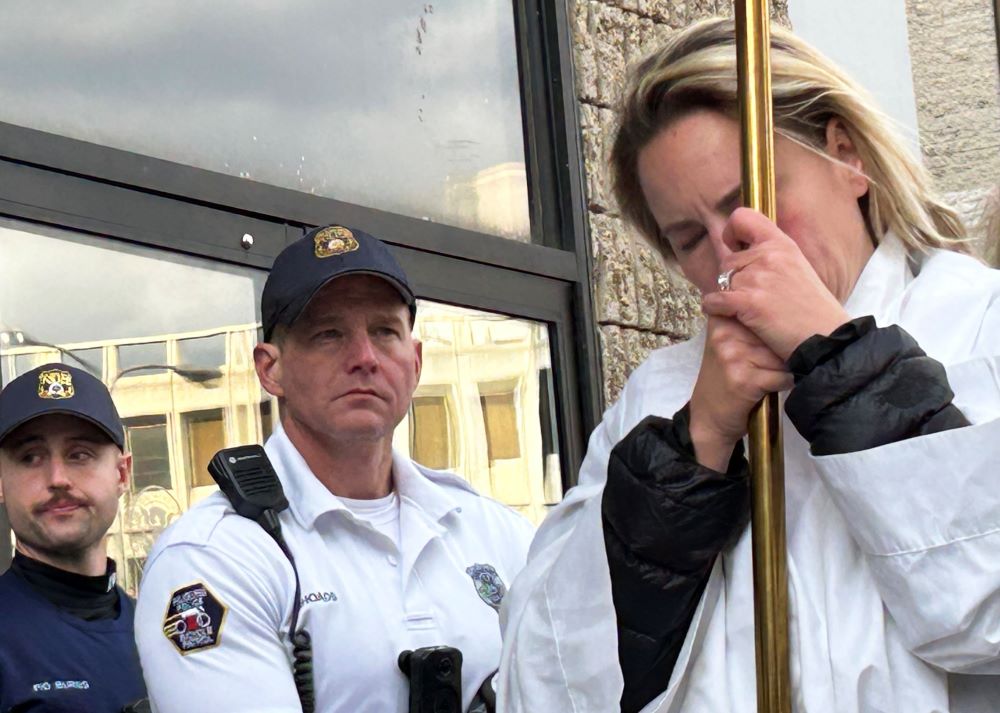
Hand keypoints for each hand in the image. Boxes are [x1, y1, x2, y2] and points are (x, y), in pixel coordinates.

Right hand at [689, 316, 792, 470]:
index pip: (759, 310)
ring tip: (767, 377)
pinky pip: (782, 376)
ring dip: (783, 368)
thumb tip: (781, 304)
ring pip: (781, 355)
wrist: (709, 419)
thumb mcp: (727, 345)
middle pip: (774, 333)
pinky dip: (783, 384)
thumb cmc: (724, 381)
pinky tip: (769, 388)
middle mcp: (725, 334)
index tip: (772, 336)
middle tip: (770, 363)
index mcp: (720, 321)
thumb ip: (744, 324)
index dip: (773, 321)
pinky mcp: (744, 379)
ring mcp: (733, 355)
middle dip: (781, 348)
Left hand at [701, 208, 849, 359]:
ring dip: (727, 297)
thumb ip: (771, 258)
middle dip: (732, 279)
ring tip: (748, 311)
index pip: (743, 217)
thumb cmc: (812, 310)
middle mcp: (769, 256)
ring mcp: (758, 277)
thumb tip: (741, 253)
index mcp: (782, 244)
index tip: (735, 246)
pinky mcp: (749, 301)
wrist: (827, 338)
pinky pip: (714, 300)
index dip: (732, 231)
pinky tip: (730, 316)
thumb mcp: (797, 269)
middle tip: (750, 296)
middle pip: (727, 260)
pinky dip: (715, 309)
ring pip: (721, 282)